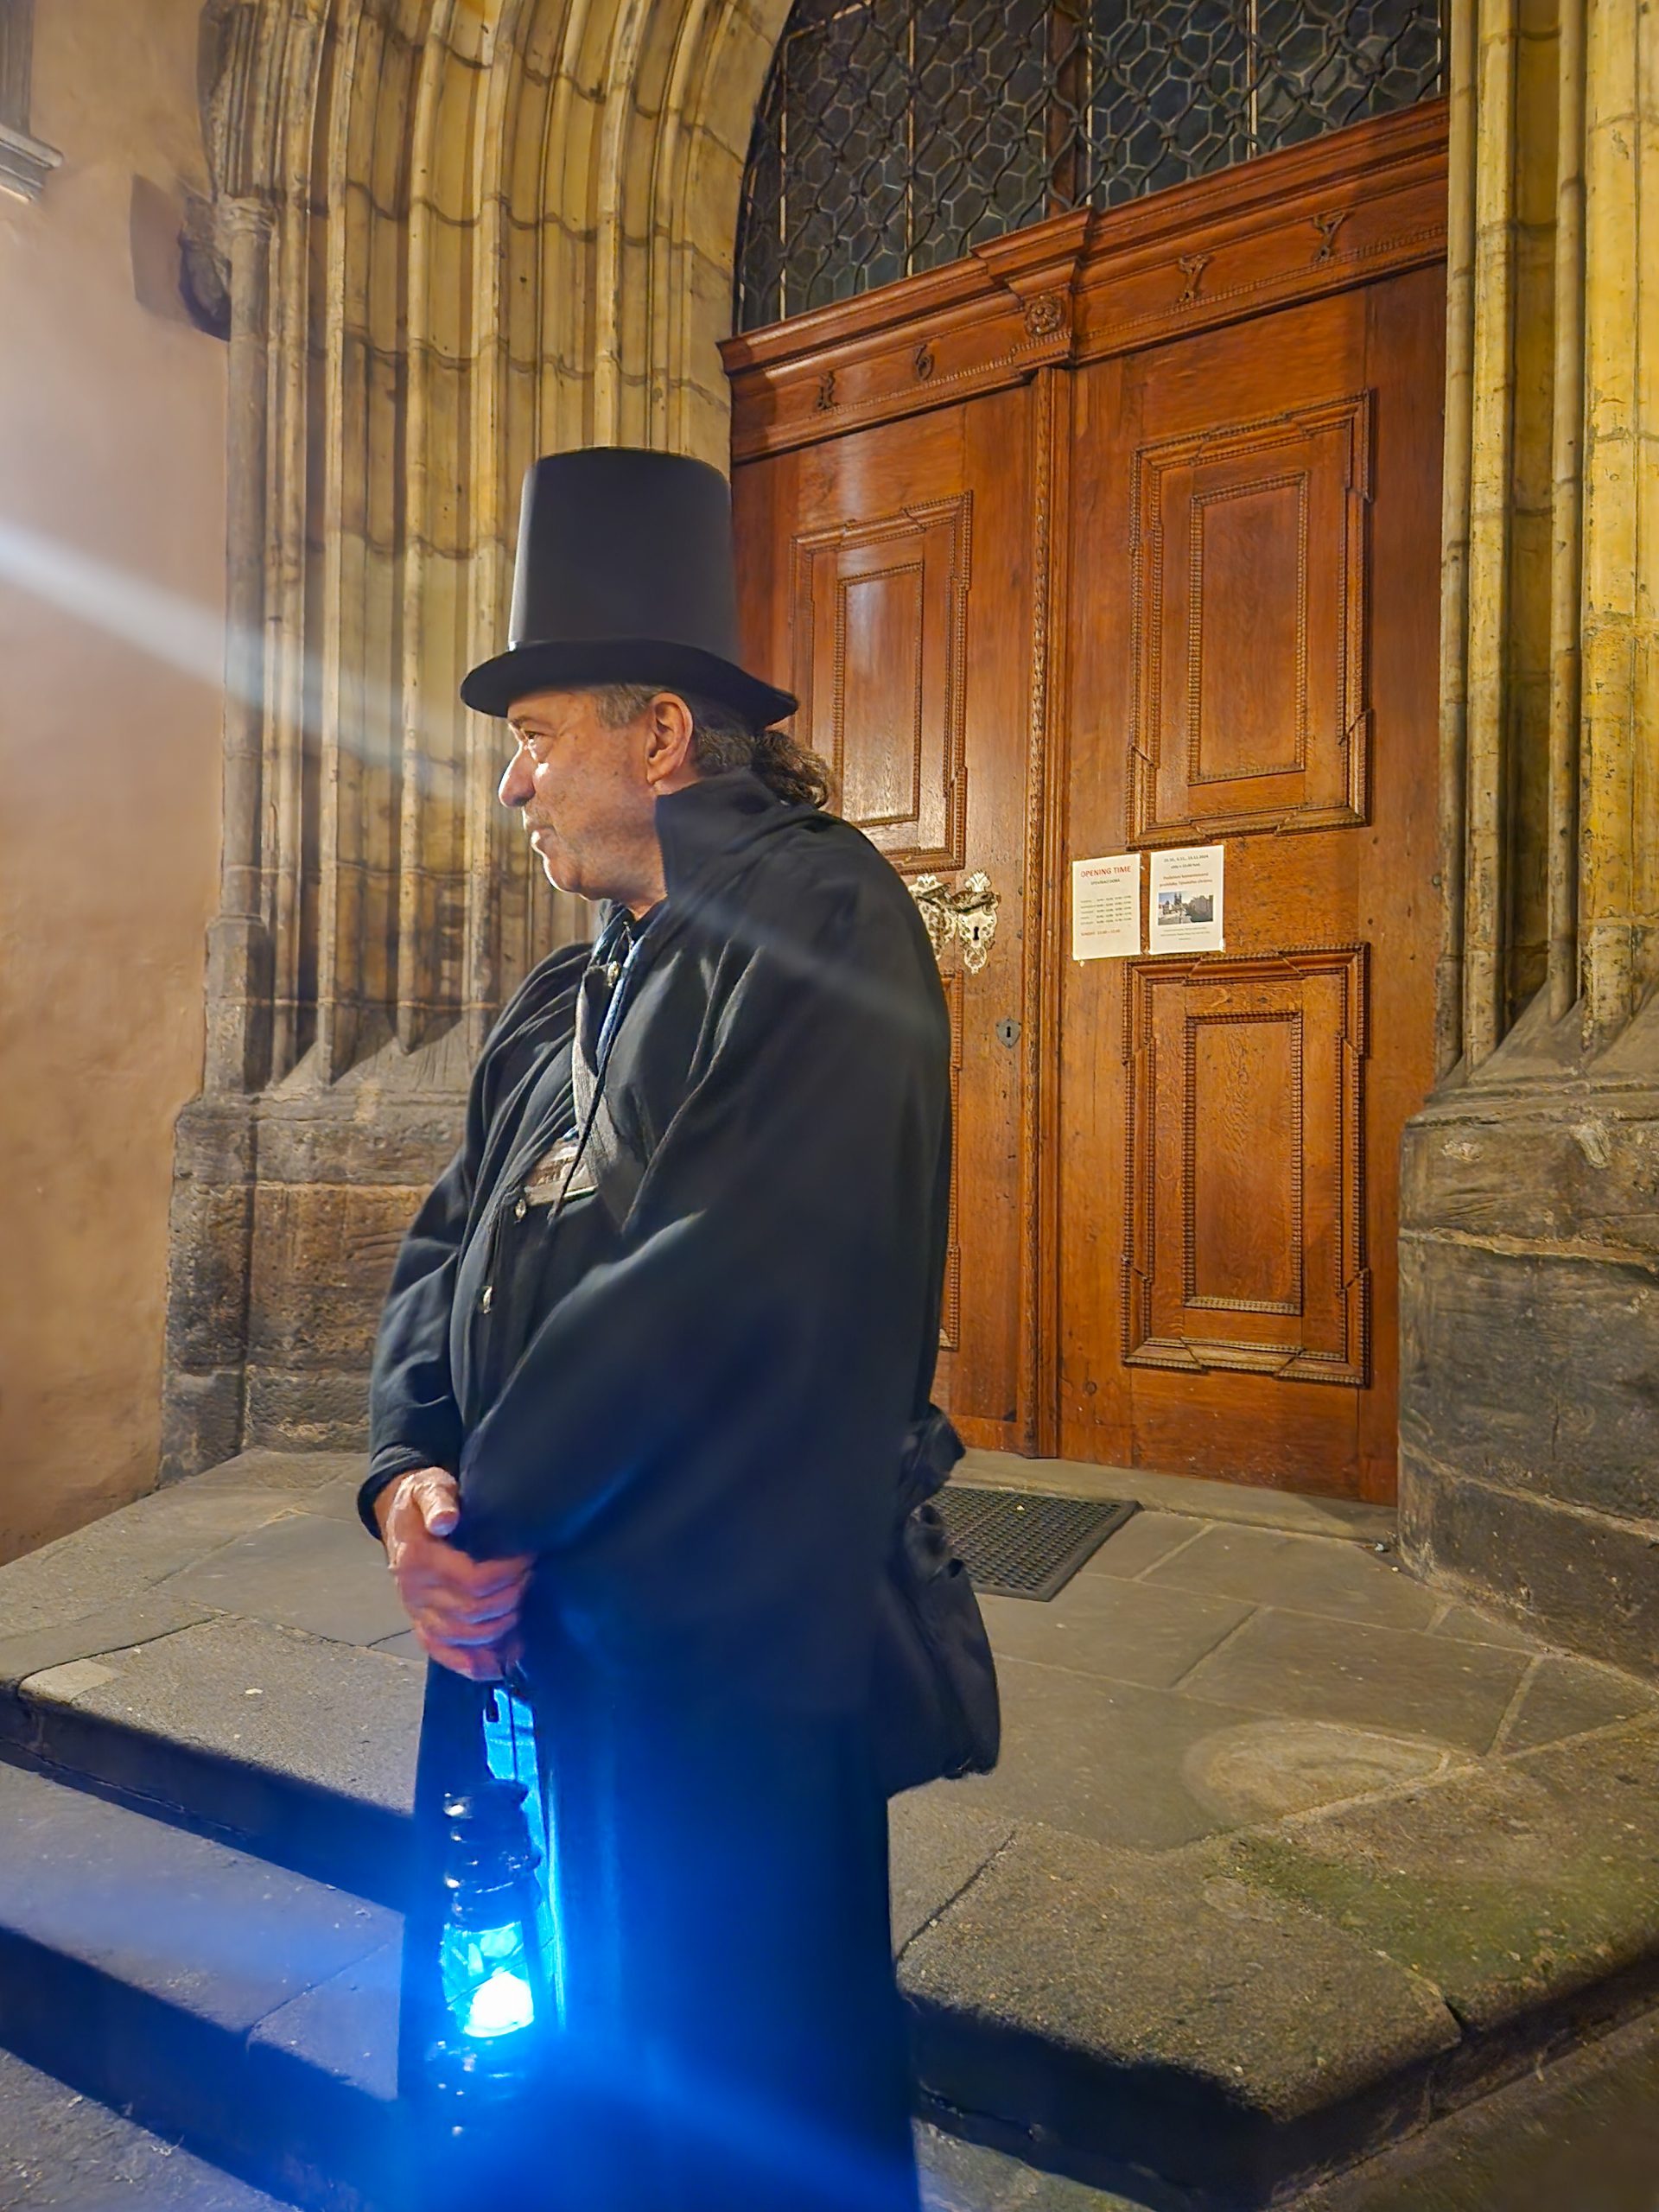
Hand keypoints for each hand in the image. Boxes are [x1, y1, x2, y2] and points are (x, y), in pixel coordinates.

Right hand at [375, 1469, 532, 1682]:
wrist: (399, 1517)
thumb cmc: (421, 1499)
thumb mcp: (428, 1487)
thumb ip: (438, 1500)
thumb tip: (446, 1520)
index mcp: (418, 1559)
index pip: (472, 1580)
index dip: (507, 1575)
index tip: (527, 1559)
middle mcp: (414, 1592)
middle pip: (473, 1613)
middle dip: (510, 1599)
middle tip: (530, 1579)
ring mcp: (416, 1613)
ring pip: (463, 1637)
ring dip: (498, 1629)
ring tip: (521, 1609)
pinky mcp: (420, 1624)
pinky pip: (443, 1653)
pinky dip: (471, 1664)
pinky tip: (496, 1666)